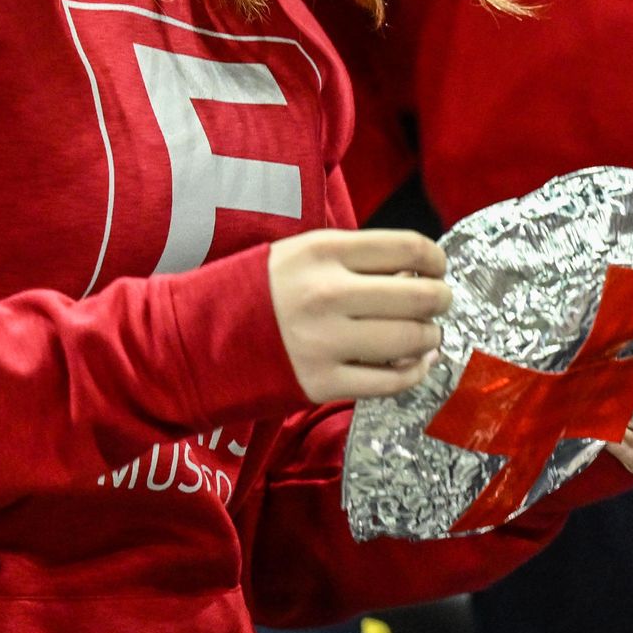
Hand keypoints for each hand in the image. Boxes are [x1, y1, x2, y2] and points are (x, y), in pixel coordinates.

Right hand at [266, 229, 449, 402]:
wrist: (192, 341)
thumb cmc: (252, 292)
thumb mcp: (298, 253)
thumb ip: (352, 259)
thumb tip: (414, 273)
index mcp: (323, 251)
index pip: (407, 248)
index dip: (435, 260)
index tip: (438, 269)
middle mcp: (328, 294)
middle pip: (418, 297)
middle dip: (440, 301)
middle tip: (439, 305)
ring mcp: (324, 342)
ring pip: (410, 341)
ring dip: (430, 338)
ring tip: (425, 336)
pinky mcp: (320, 384)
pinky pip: (388, 383)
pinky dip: (413, 374)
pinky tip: (414, 365)